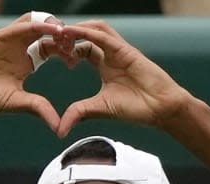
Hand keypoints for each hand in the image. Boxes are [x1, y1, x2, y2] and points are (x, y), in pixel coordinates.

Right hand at [0, 14, 76, 131]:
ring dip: (53, 26)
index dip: (66, 52)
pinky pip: (22, 25)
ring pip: (36, 24)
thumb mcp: (16, 102)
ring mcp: (8, 41)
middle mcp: (19, 49)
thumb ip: (38, 108)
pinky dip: (39, 25)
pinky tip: (52, 30)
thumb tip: (60, 126)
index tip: (77, 61)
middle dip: (64, 37)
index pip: (52, 50)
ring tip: (67, 34)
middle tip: (76, 45)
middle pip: (48, 34)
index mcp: (25, 64)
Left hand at [56, 20, 192, 136]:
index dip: (65, 49)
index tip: (49, 53)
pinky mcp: (126, 50)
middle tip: (49, 40)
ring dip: (76, 29)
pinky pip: (104, 36)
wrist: (160, 109)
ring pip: (95, 28)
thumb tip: (58, 130)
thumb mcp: (99, 109)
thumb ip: (78, 113)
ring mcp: (119, 50)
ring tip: (58, 34)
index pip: (81, 49)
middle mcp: (110, 55)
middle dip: (67, 35)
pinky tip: (72, 33)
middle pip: (85, 35)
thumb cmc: (135, 108)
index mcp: (104, 66)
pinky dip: (87, 33)